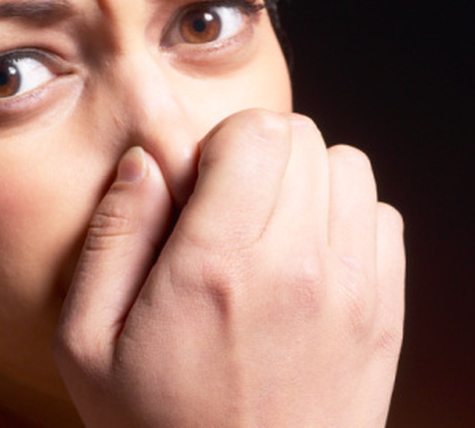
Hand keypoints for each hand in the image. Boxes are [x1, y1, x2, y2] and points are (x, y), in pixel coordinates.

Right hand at [55, 110, 404, 426]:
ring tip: (271, 229)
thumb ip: (114, 236)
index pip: (255, 131)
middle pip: (304, 139)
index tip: (202, 186)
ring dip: (307, 182)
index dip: (222, 144)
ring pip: (348, 168)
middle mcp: (297, 267)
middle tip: (231, 209)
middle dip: (260, 157)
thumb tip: (146, 162)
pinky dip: (347, 220)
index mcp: (217, 265)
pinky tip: (309, 258)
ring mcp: (354, 291)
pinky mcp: (385, 315)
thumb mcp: (89, 343)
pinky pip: (382, 218)